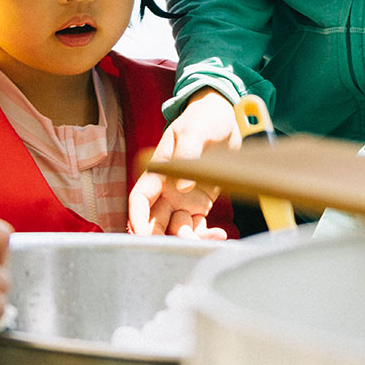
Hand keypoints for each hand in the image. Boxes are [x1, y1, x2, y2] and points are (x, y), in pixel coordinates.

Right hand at [129, 88, 240, 237]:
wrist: (226, 118)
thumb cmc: (204, 119)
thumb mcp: (194, 131)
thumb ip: (186, 154)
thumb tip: (183, 186)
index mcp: (157, 170)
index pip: (140, 198)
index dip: (137, 218)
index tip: (143, 235)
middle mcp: (167, 188)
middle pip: (155, 220)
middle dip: (162, 237)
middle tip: (181, 247)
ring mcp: (183, 197)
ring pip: (177, 227)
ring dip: (188, 239)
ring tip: (211, 237)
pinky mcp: (201, 202)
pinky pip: (197, 226)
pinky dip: (205, 234)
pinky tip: (219, 234)